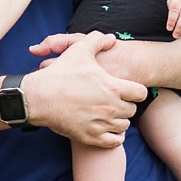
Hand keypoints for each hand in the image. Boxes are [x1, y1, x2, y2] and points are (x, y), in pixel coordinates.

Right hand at [18, 31, 145, 146]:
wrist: (39, 97)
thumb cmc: (59, 74)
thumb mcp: (79, 51)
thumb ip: (97, 41)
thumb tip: (111, 38)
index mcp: (113, 87)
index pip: (141, 93)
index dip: (136, 91)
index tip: (127, 90)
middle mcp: (111, 107)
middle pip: (133, 110)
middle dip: (126, 105)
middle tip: (115, 101)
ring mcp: (101, 123)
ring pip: (124, 126)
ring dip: (120, 120)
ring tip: (110, 114)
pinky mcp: (91, 137)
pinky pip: (115, 141)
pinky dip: (115, 136)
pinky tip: (108, 128)